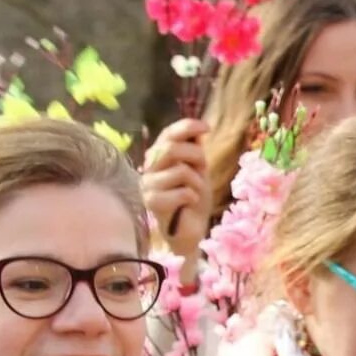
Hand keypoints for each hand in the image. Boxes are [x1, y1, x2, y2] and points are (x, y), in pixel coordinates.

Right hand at [142, 118, 211, 268]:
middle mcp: (149, 166)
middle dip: (196, 156)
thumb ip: (194, 150)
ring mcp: (148, 183)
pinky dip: (193, 196)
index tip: (207, 129)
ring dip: (197, 181)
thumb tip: (198, 130)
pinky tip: (189, 203)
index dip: (187, 127)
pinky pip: (182, 191)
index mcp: (159, 154)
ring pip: (180, 170)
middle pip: (172, 148)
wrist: (189, 228)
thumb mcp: (198, 170)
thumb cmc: (192, 197)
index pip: (168, 133)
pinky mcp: (151, 201)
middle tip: (202, 169)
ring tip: (194, 191)